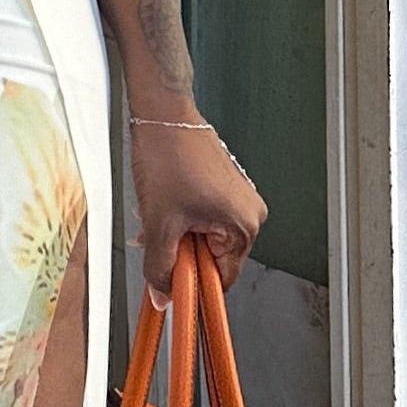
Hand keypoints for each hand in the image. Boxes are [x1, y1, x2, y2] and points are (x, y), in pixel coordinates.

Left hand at [128, 114, 264, 292]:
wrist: (163, 112)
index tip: (171, 286)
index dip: (193, 284)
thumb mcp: (160, 223)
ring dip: (177, 235)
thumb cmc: (168, 154)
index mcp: (244, 225)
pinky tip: (164, 205)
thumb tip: (162, 294)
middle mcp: (250, 212)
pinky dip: (182, 218)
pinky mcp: (225, 187)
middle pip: (212, 257)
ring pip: (203, 236)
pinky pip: (204, 217)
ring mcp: (239, 198)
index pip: (222, 278)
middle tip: (157, 238)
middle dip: (180, 253)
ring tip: (158, 215)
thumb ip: (160, 266)